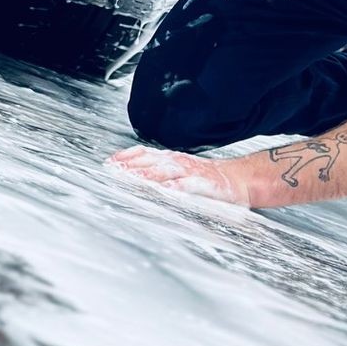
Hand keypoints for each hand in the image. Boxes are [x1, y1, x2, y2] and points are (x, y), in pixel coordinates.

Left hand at [108, 144, 257, 206]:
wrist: (238, 180)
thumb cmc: (204, 178)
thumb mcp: (178, 170)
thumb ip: (157, 171)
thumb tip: (129, 175)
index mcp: (170, 159)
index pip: (144, 154)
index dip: (126, 157)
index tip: (109, 163)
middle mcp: (178, 162)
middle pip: (151, 162)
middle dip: (132, 166)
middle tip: (115, 171)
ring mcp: (192, 173)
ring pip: (168, 171)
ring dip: (151, 175)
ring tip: (136, 180)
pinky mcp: (207, 185)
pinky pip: (191, 185)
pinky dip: (180, 187)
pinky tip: (169, 191)